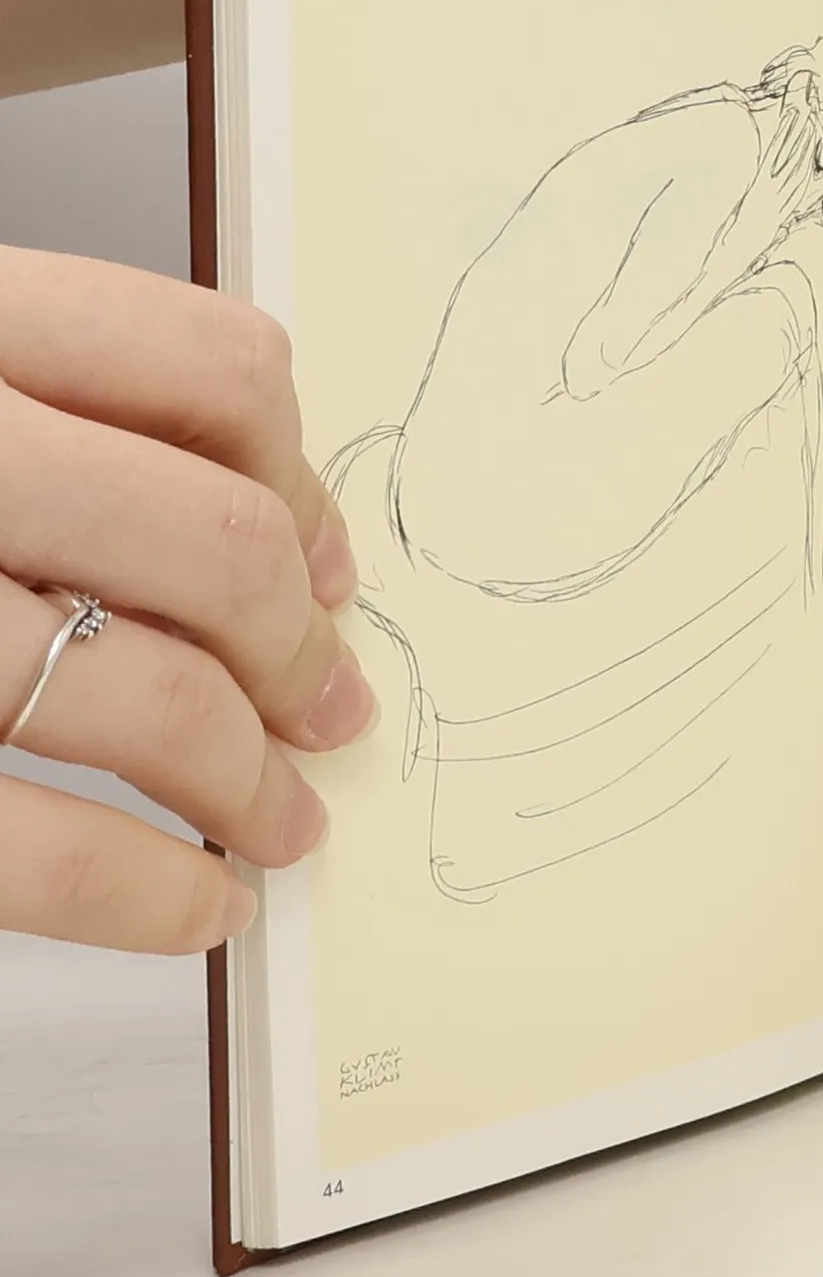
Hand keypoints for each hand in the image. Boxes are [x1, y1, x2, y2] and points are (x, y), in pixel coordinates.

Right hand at [0, 249, 375, 953]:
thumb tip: (298, 553)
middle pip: (213, 542)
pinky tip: (196, 907)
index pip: (215, 369)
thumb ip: (86, 422)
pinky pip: (33, 853)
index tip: (324, 569)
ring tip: (281, 821)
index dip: (301, 482)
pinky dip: (144, 899)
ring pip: (148, 694)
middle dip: (299, 652)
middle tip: (334, 712)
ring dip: (250, 781)